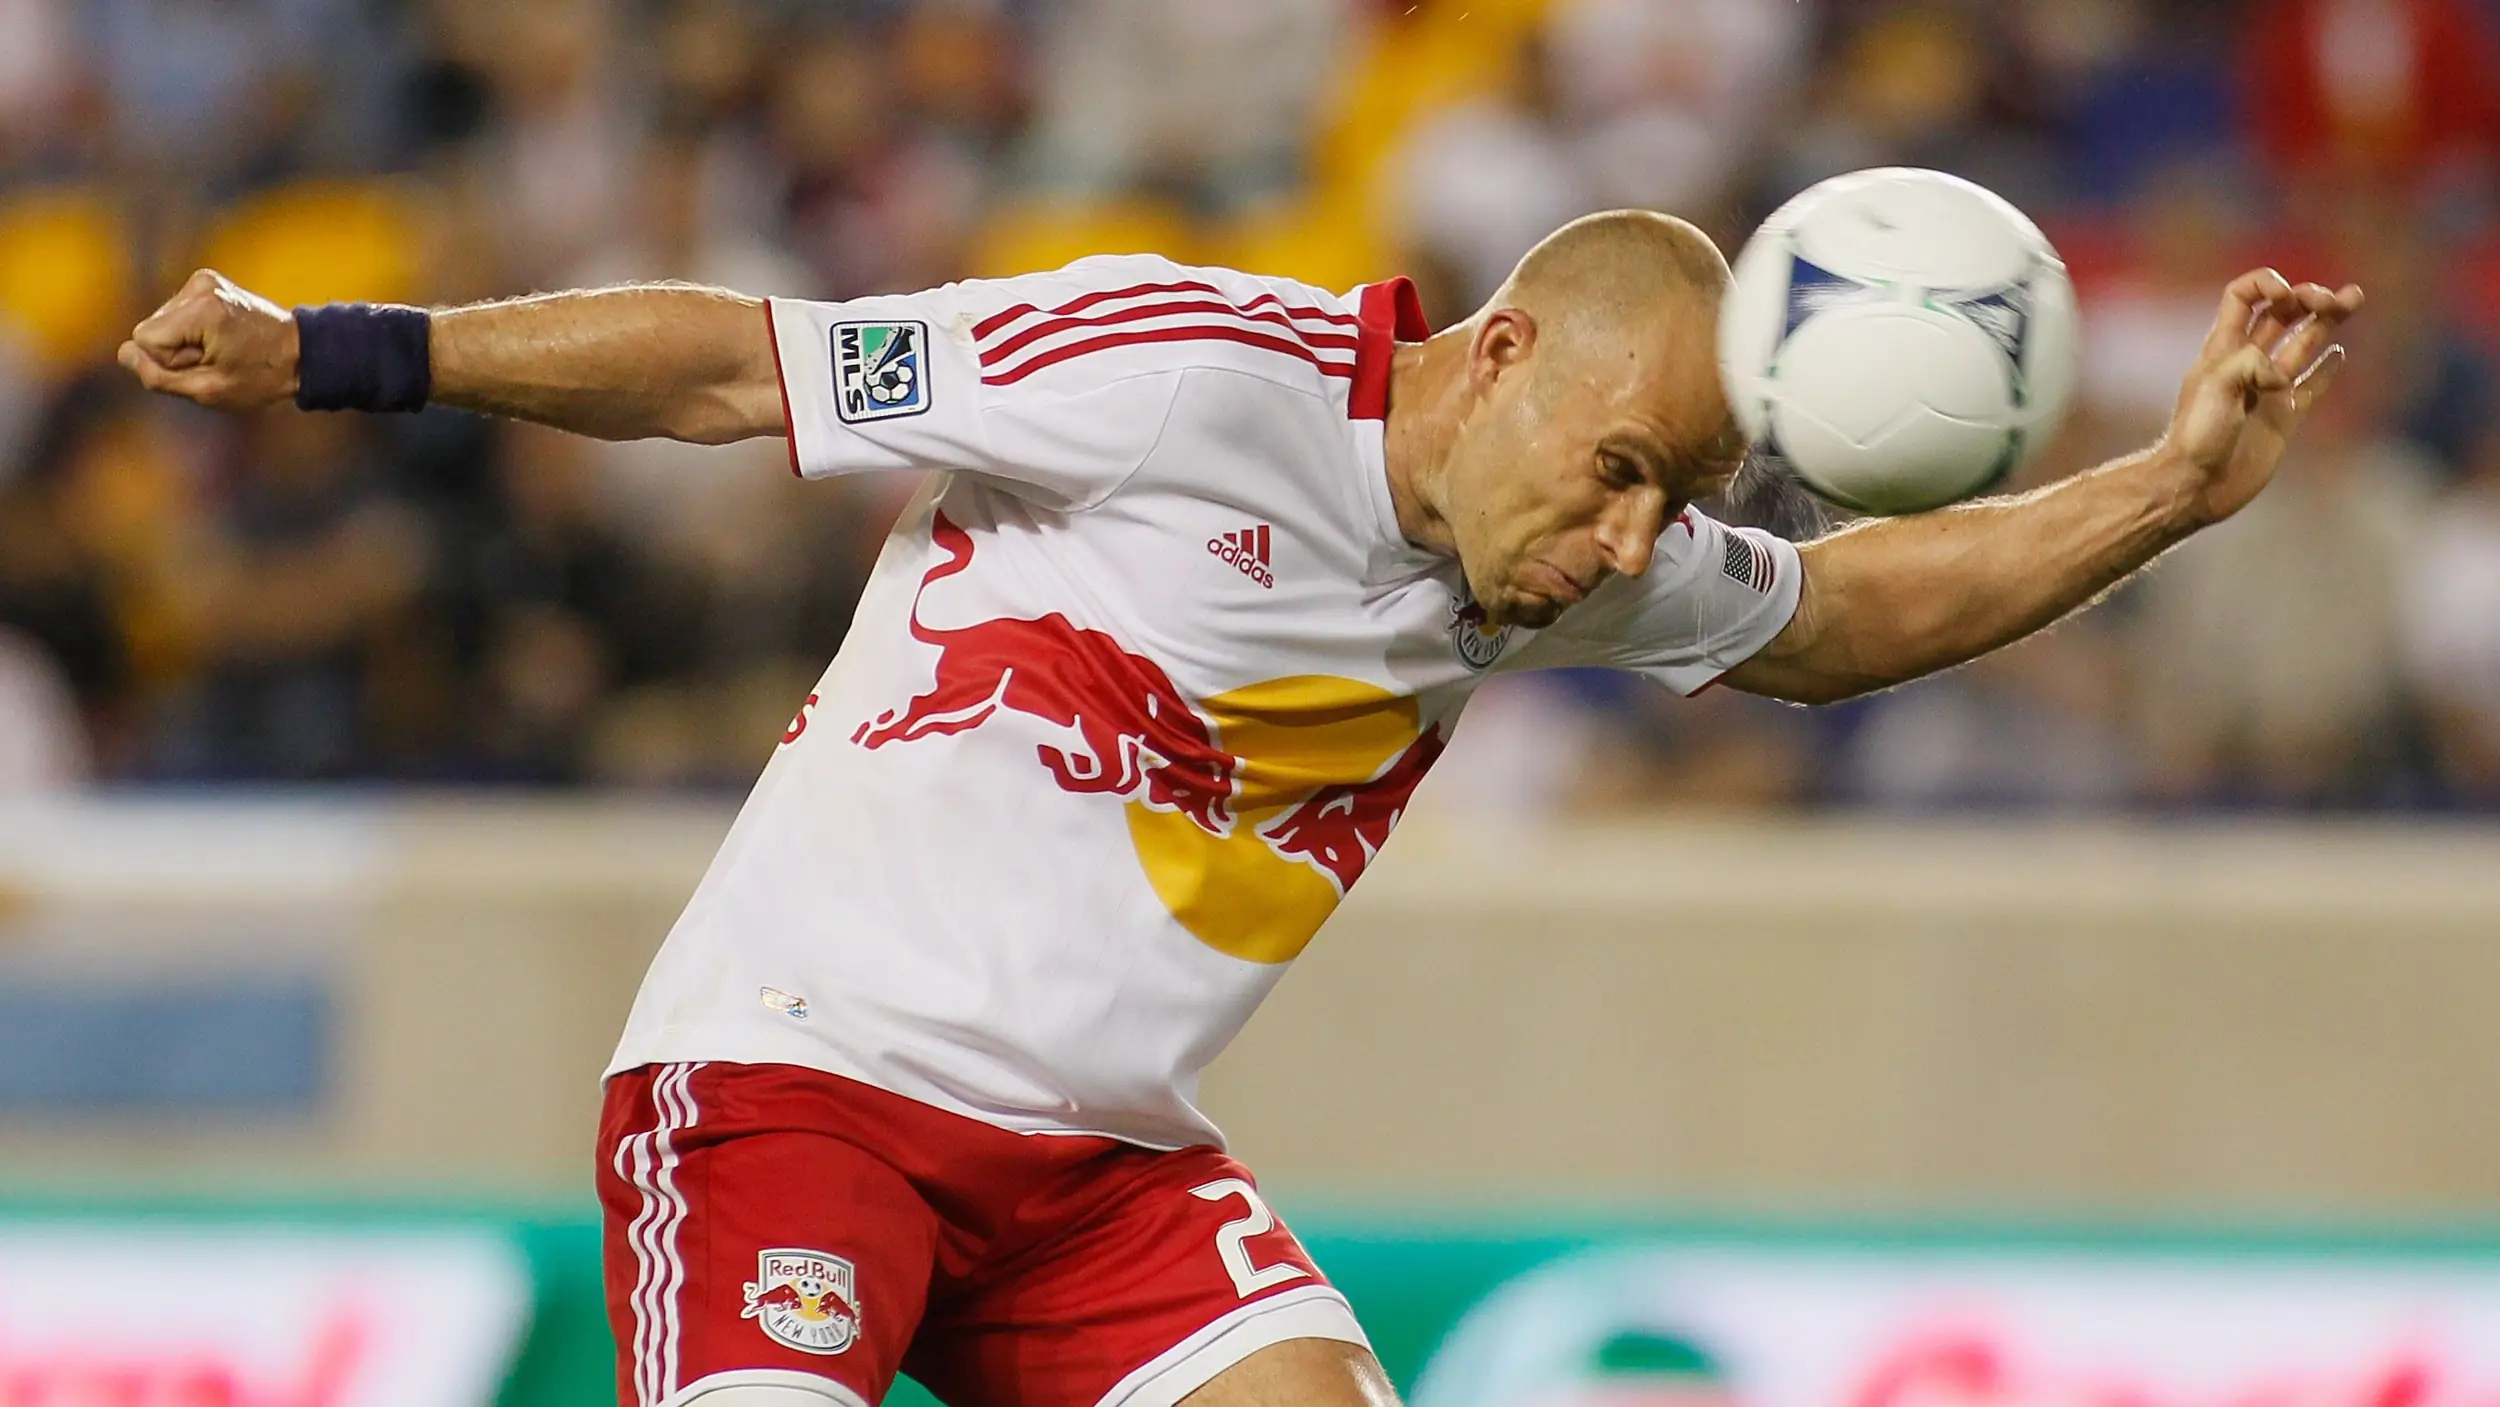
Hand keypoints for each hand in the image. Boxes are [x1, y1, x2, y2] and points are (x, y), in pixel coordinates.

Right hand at [117, 269, 299, 411]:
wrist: (302, 353)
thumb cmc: (261, 377)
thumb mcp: (207, 390)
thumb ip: (157, 376)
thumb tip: (124, 353)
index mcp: (202, 310)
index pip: (144, 340)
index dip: (170, 362)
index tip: (208, 364)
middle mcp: (200, 286)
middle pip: (149, 330)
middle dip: (176, 352)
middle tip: (219, 358)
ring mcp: (204, 280)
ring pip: (160, 322)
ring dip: (185, 342)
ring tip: (224, 348)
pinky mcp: (206, 281)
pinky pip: (174, 314)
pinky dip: (192, 330)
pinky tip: (221, 335)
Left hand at [2162, 268, 2364, 527]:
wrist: (2195, 486)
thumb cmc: (2197, 436)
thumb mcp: (2217, 387)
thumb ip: (2250, 364)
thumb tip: (2281, 375)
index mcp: (2223, 348)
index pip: (2242, 296)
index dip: (2266, 284)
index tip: (2287, 293)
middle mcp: (2247, 363)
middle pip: (2281, 315)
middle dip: (2308, 298)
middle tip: (2335, 299)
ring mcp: (2268, 389)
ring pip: (2302, 343)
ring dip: (2326, 321)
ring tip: (2353, 298)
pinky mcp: (2284, 417)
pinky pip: (2311, 385)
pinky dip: (2325, 369)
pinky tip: (2339, 353)